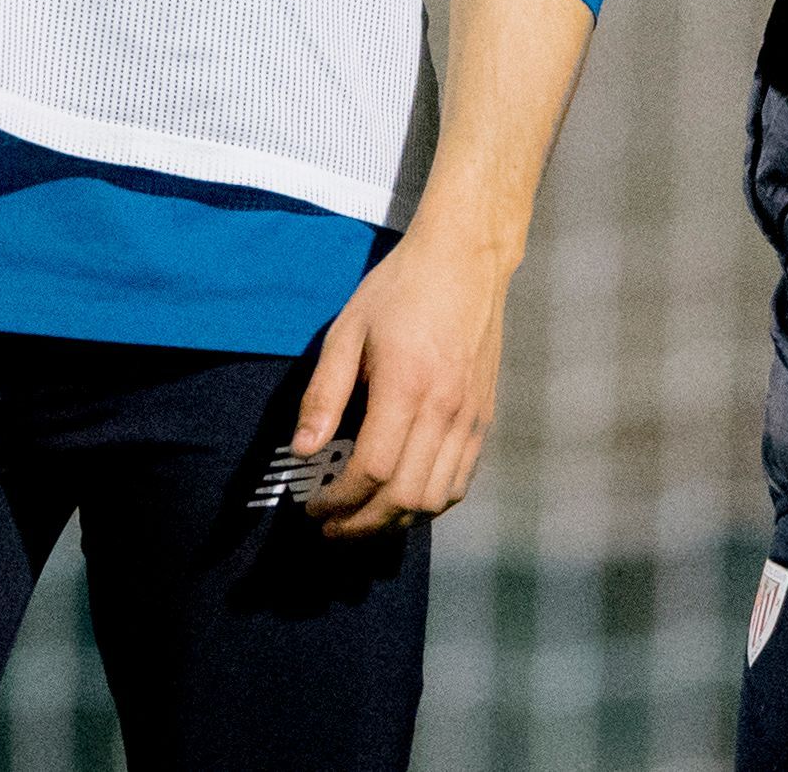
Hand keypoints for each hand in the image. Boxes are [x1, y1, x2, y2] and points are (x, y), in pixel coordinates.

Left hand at [291, 217, 515, 538]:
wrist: (466, 259)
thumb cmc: (400, 289)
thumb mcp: (347, 331)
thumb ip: (324, 394)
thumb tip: (303, 450)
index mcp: (406, 386)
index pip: (373, 470)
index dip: (339, 501)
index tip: (312, 506)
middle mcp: (444, 409)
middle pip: (405, 497)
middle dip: (362, 524)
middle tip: (330, 527)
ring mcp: (470, 417)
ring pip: (437, 499)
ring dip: (395, 521)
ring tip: (362, 519)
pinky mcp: (483, 418)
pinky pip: (460, 481)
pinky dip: (430, 503)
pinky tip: (402, 499)